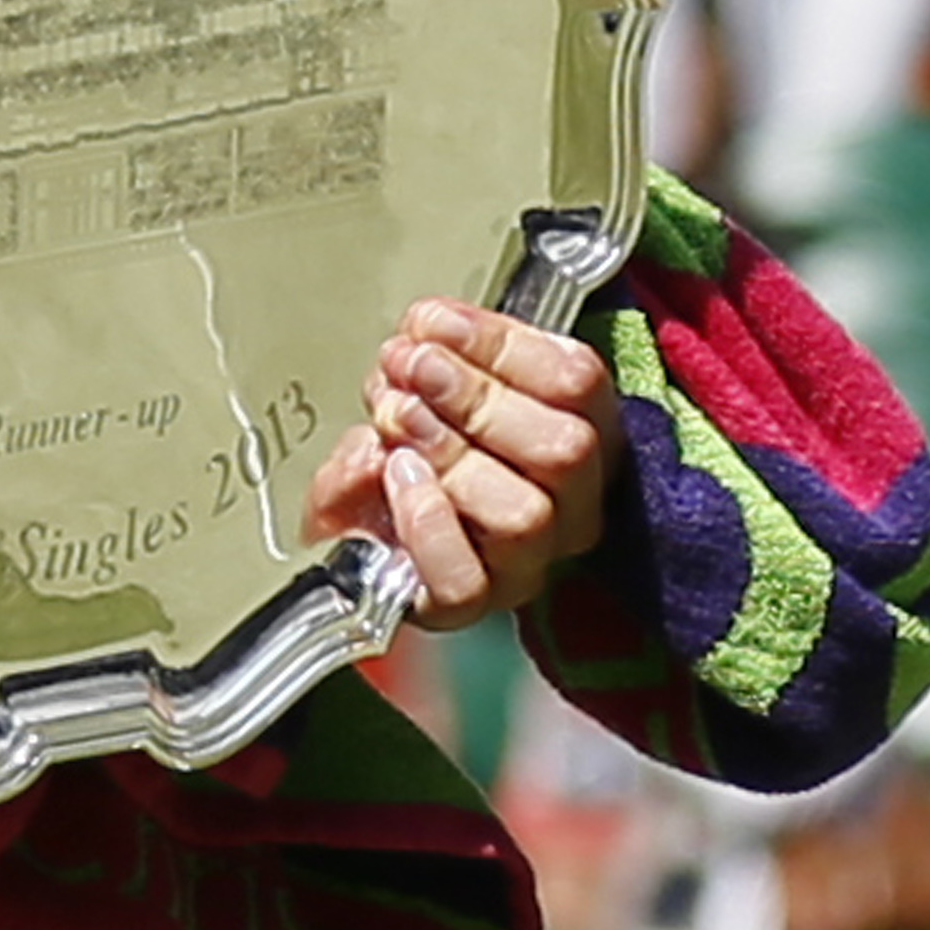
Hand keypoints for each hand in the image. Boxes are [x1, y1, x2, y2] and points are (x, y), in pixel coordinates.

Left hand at [302, 299, 614, 630]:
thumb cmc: (399, 442)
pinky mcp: (468, 605)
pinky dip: (427, 520)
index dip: (504, 344)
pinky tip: (395, 476)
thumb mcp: (414, 380)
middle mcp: (569, 505)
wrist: (350, 520)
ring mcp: (524, 562)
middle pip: (567, 450)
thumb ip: (430, 350)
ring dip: (450, 453)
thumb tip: (427, 335)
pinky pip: (466, 578)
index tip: (435, 324)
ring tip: (396, 418)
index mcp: (577, 432)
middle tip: (411, 367)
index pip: (580, 382)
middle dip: (477, 396)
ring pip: (525, 515)